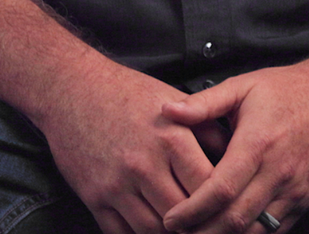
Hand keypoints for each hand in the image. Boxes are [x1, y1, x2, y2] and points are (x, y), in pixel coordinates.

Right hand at [32, 59, 220, 233]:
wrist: (72, 89)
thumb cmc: (126, 93)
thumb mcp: (173, 101)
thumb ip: (206, 130)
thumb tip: (236, 156)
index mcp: (171, 138)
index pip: (207, 186)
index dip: (220, 201)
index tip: (225, 204)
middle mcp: (144, 165)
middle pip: (183, 214)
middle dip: (197, 222)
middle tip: (205, 222)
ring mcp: (116, 184)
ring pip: (153, 230)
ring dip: (168, 232)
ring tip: (179, 226)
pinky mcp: (94, 196)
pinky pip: (120, 233)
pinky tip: (149, 228)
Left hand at [157, 63, 308, 233]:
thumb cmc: (289, 89)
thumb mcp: (244, 86)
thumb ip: (204, 103)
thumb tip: (167, 111)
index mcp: (258, 144)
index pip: (221, 190)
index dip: (192, 211)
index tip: (171, 219)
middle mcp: (279, 172)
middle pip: (236, 220)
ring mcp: (296, 190)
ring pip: (257, 232)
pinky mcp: (307, 199)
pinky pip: (277, 231)